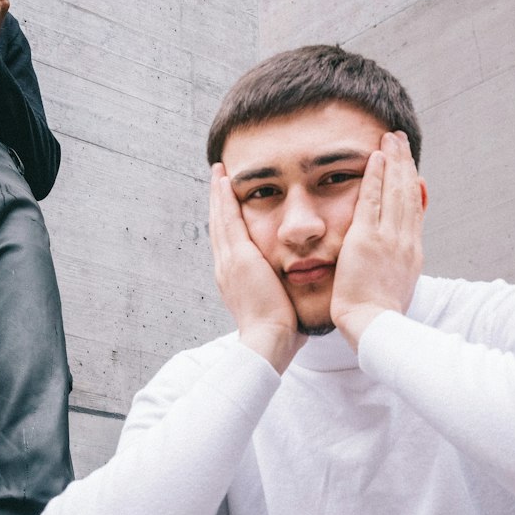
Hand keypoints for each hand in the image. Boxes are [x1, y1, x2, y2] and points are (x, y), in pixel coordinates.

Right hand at [209, 164, 305, 372]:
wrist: (267, 341)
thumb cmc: (279, 332)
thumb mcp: (279, 307)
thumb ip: (284, 295)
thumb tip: (298, 293)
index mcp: (234, 280)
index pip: (229, 244)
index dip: (226, 222)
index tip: (227, 206)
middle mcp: (226, 268)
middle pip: (219, 227)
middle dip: (218, 203)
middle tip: (216, 180)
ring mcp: (229, 261)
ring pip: (220, 219)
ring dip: (218, 194)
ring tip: (218, 173)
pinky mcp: (238, 257)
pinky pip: (228, 220)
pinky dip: (224, 199)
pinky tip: (225, 181)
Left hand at [330, 132, 425, 350]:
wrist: (375, 327)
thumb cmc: (381, 317)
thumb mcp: (399, 290)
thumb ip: (399, 268)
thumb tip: (401, 259)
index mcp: (412, 253)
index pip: (414, 210)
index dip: (412, 184)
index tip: (410, 166)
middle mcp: (405, 240)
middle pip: (408, 193)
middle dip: (404, 164)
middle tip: (400, 140)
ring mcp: (388, 238)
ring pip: (395, 191)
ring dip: (393, 161)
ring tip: (390, 139)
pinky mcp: (367, 239)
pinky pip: (372, 200)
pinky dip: (375, 177)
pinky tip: (375, 158)